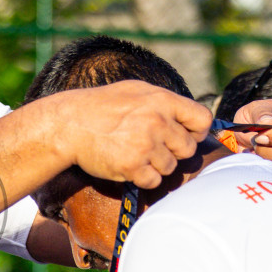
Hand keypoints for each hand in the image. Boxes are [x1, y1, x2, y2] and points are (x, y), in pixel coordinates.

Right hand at [61, 82, 212, 187]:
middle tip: (153, 148)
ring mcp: (145, 145)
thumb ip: (163, 102)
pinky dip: (143, 178)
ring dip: (156, 166)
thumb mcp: (135, 90)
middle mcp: (158, 122)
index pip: (202, 119)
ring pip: (170, 167)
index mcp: (162, 100)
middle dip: (173, 152)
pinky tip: (129, 166)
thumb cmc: (101, 106)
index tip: (184, 135)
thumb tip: (187, 116)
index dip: (196, 131)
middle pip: (188, 149)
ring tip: (136, 154)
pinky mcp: (132, 166)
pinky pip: (154, 181)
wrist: (69, 124)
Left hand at [232, 98, 271, 177]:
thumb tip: (268, 123)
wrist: (257, 135)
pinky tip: (263, 165)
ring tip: (257, 155)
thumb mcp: (255, 109)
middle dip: (269, 153)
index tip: (259, 138)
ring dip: (270, 166)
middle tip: (254, 147)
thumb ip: (260, 113)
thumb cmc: (258, 119)